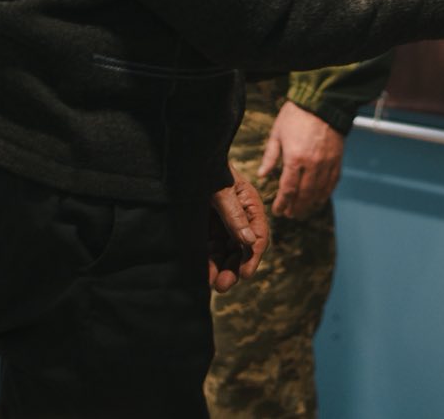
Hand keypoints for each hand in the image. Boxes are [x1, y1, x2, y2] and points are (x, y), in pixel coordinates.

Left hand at [207, 167, 270, 292]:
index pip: (258, 235)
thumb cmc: (207, 167)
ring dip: (220, 268)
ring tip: (211, 283)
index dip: (252, 256)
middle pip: (242, 248)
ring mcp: (222, 223)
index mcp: (250, 205)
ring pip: (226, 252)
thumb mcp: (221, 190)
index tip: (245, 274)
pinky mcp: (207, 227)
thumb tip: (250, 242)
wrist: (186, 158)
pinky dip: (207, 261)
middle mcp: (239, 217)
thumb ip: (234, 215)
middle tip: (223, 285)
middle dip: (234, 267)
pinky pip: (210, 248)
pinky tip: (202, 272)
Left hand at [258, 102, 343, 218]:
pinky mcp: (337, 160)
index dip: (282, 203)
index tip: (278, 211)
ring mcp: (326, 163)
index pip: (288, 189)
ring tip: (303, 211)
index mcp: (294, 158)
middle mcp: (312, 165)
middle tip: (290, 215)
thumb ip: (270, 156)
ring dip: (310, 204)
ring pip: (319, 191)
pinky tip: (320, 200)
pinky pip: (332, 182)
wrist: (322, 102)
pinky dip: (325, 194)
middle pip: (304, 195)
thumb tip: (262, 175)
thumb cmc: (296, 115)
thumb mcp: (277, 133)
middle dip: (296, 207)